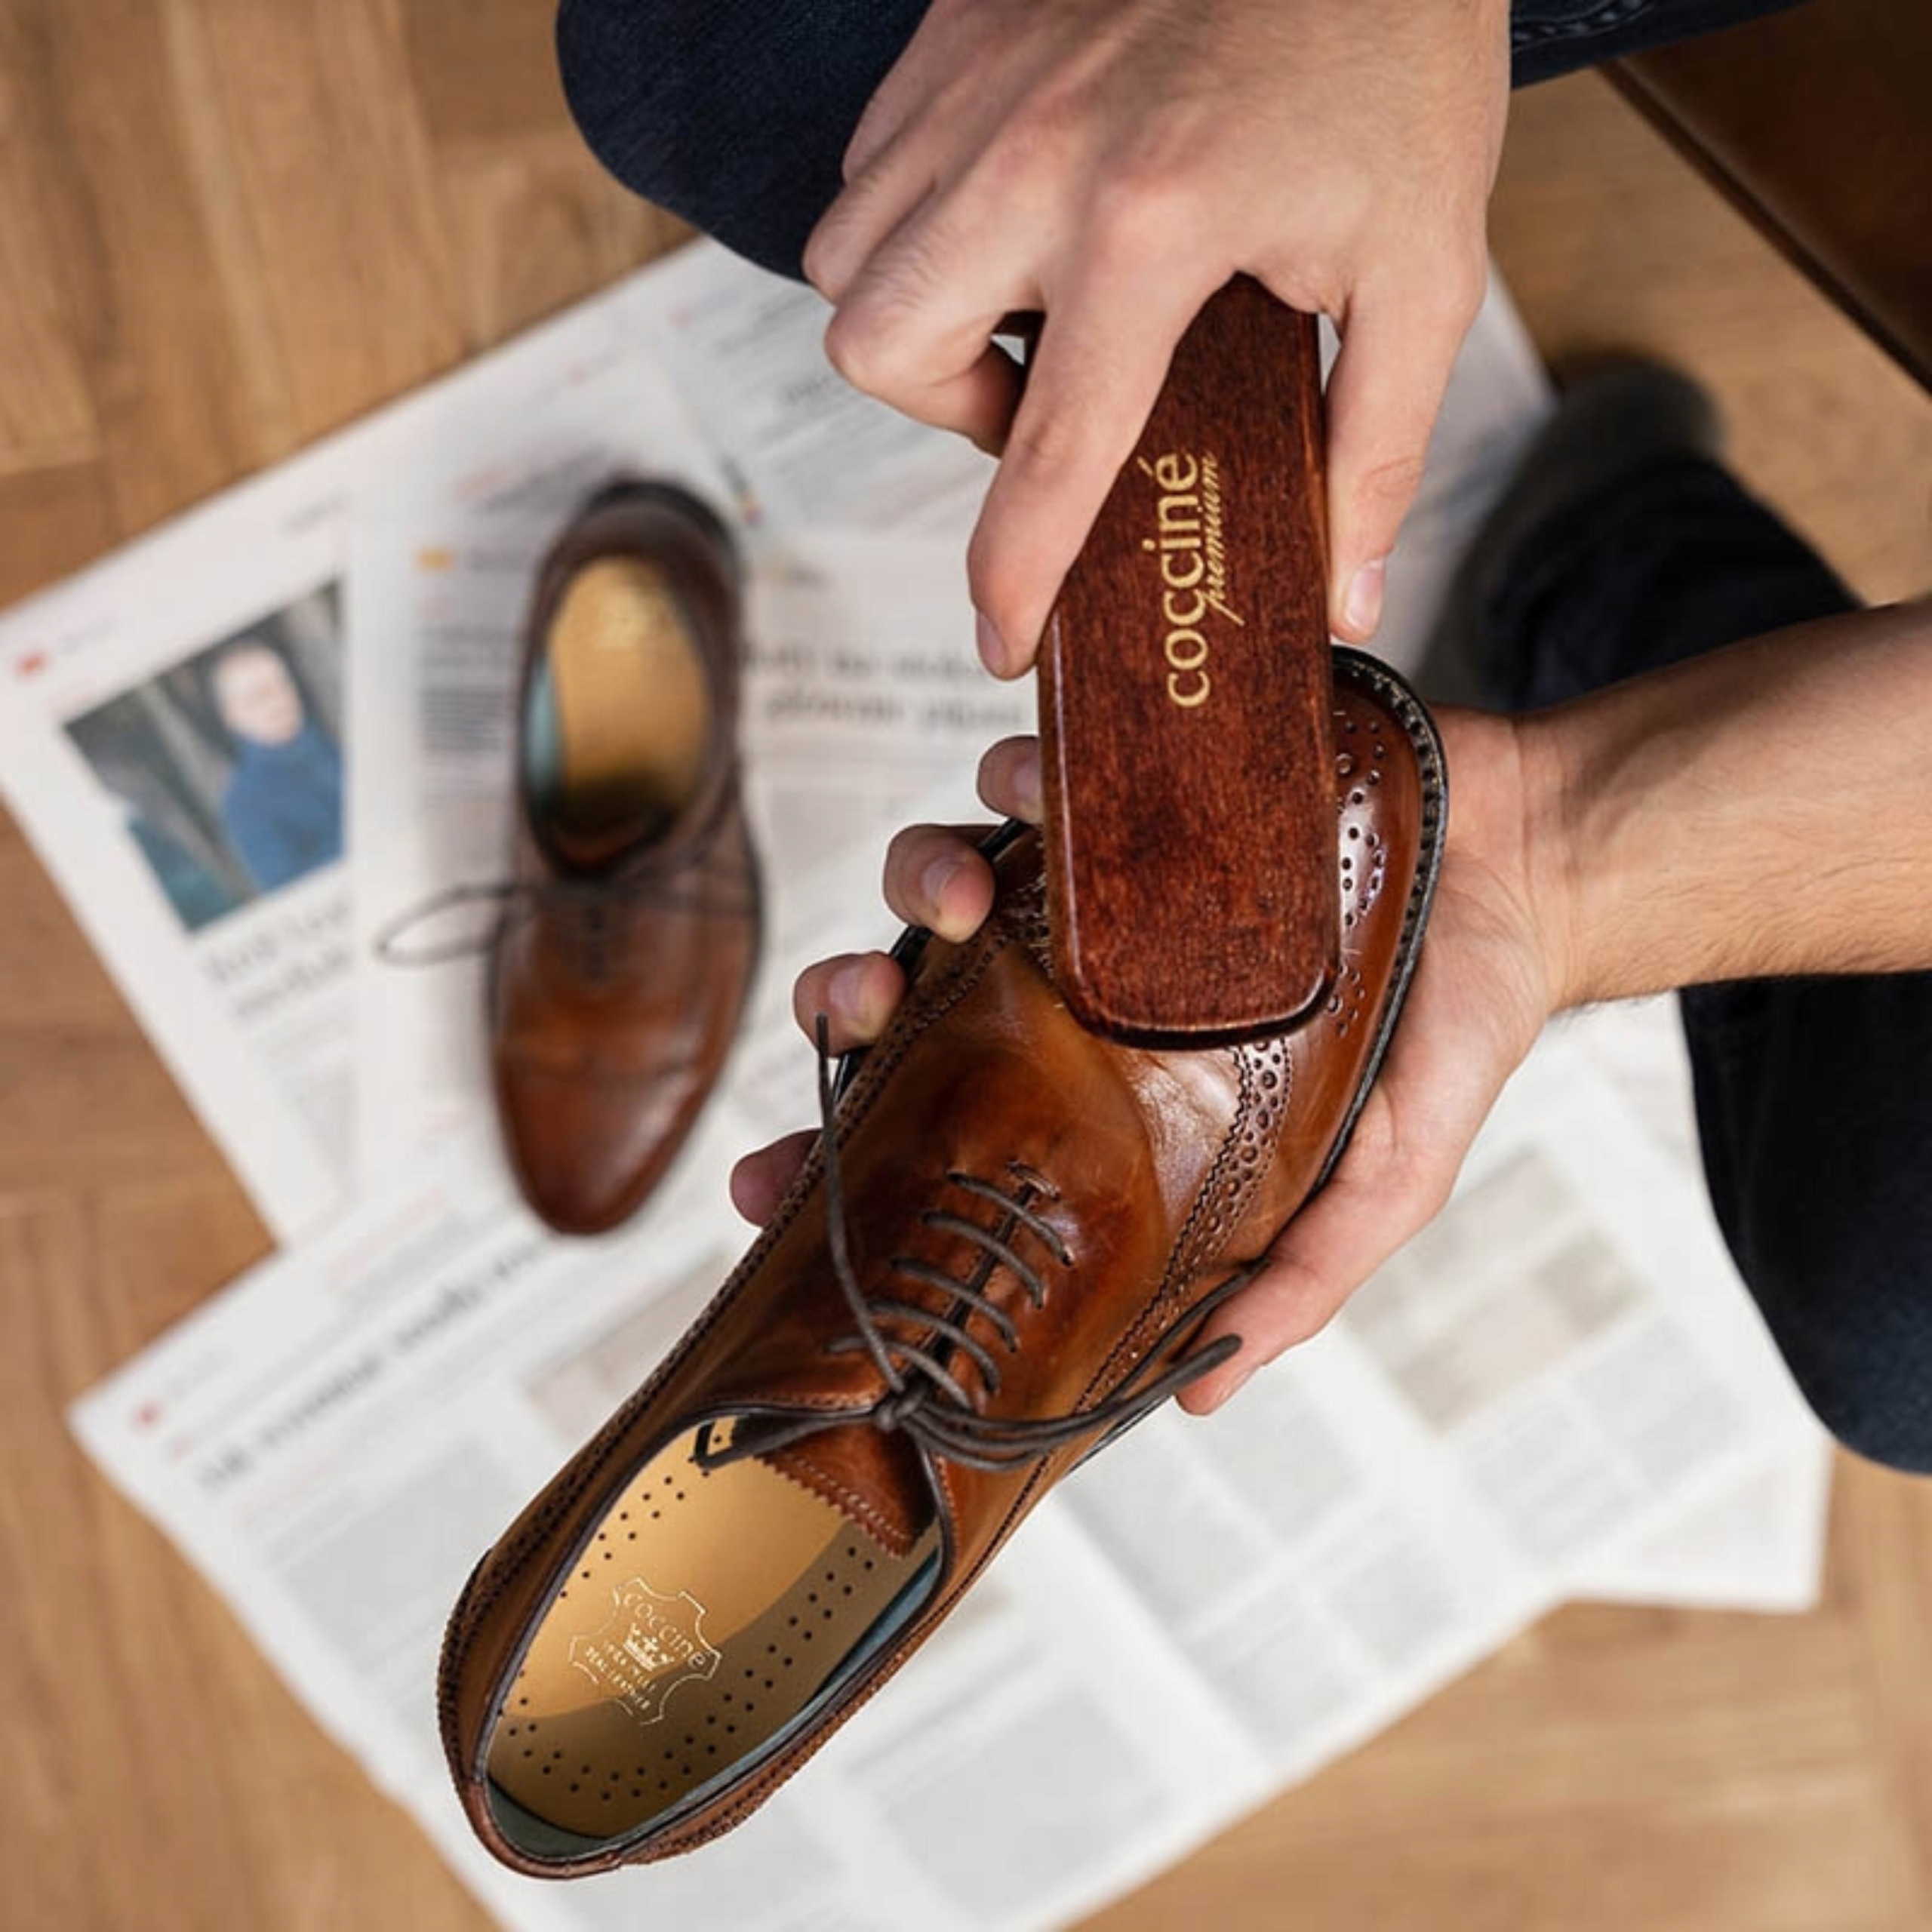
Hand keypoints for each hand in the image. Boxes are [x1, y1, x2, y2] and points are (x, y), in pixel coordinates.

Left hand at [731, 709, 1566, 1410]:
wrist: (1523, 868)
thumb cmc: (1444, 1030)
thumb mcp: (1385, 1180)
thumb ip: (1300, 1273)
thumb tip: (1205, 1392)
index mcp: (1106, 1094)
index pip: (940, 1137)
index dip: (835, 1161)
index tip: (762, 1185)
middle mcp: (1076, 992)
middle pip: (907, 999)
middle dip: (850, 1001)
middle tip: (861, 1009)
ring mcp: (1099, 888)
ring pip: (947, 878)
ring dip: (916, 881)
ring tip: (956, 893)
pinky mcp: (1144, 787)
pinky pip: (1040, 771)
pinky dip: (1012, 772)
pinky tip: (1022, 785)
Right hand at [803, 0, 1510, 668]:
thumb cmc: (1397, 53)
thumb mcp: (1424, 260)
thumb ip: (1380, 441)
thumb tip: (1348, 586)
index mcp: (1150, 229)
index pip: (1046, 454)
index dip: (1013, 574)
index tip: (1002, 639)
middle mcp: (1030, 156)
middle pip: (877, 347)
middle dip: (939, 408)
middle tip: (1036, 395)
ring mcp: (977, 81)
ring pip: (848, 254)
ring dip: (917, 313)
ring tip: (1029, 301)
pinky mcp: (958, 24)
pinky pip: (871, 161)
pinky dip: (916, 217)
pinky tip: (1016, 211)